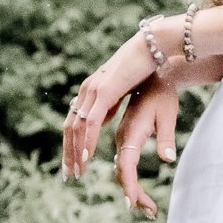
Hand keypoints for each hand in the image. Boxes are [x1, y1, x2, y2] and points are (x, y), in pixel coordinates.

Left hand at [62, 33, 156, 180]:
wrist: (153, 47)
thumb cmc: (143, 67)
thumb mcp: (121, 92)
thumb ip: (109, 105)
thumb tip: (102, 119)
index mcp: (90, 91)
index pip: (73, 122)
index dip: (71, 144)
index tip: (73, 164)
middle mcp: (87, 91)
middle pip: (69, 127)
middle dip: (69, 153)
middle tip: (69, 175)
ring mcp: (93, 90)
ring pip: (77, 127)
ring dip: (76, 151)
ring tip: (78, 171)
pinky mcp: (104, 91)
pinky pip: (90, 122)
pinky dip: (87, 140)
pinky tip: (86, 155)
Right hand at [113, 75, 179, 216]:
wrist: (153, 76)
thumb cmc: (162, 95)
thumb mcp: (168, 114)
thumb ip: (166, 137)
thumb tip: (168, 159)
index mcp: (130, 133)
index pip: (126, 165)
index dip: (128, 185)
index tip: (133, 204)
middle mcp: (122, 138)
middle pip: (122, 173)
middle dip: (134, 195)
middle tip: (152, 213)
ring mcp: (122, 139)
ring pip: (122, 171)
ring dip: (133, 190)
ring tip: (150, 209)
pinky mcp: (126, 139)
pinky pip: (123, 164)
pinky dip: (130, 180)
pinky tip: (139, 193)